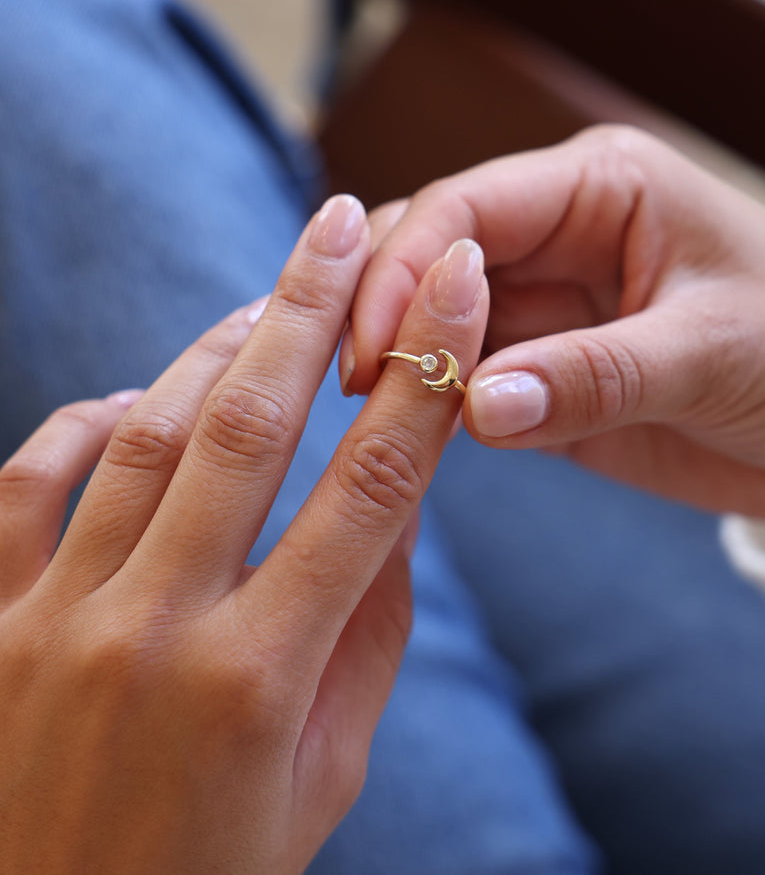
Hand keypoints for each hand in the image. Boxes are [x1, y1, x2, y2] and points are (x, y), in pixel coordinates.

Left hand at [0, 195, 487, 872]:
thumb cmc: (210, 871)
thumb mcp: (325, 771)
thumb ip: (366, 634)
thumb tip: (395, 509)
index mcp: (260, 678)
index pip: (374, 486)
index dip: (427, 375)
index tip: (457, 290)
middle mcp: (153, 631)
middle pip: (251, 426)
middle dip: (309, 307)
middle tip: (342, 220)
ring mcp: (50, 622)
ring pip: (146, 435)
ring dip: (217, 351)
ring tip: (269, 300)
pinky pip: (30, 479)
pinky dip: (90, 419)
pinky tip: (140, 396)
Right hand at [343, 128, 764, 539]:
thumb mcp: (712, 355)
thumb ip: (593, 378)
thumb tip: (478, 407)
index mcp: (600, 191)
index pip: (468, 208)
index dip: (407, 270)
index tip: (375, 348)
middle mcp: (559, 239)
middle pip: (432, 256)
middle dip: (382, 311)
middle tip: (350, 383)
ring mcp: (546, 311)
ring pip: (438, 321)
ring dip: (396, 360)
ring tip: (354, 411)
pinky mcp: (545, 374)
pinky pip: (465, 382)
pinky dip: (427, 405)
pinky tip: (394, 433)